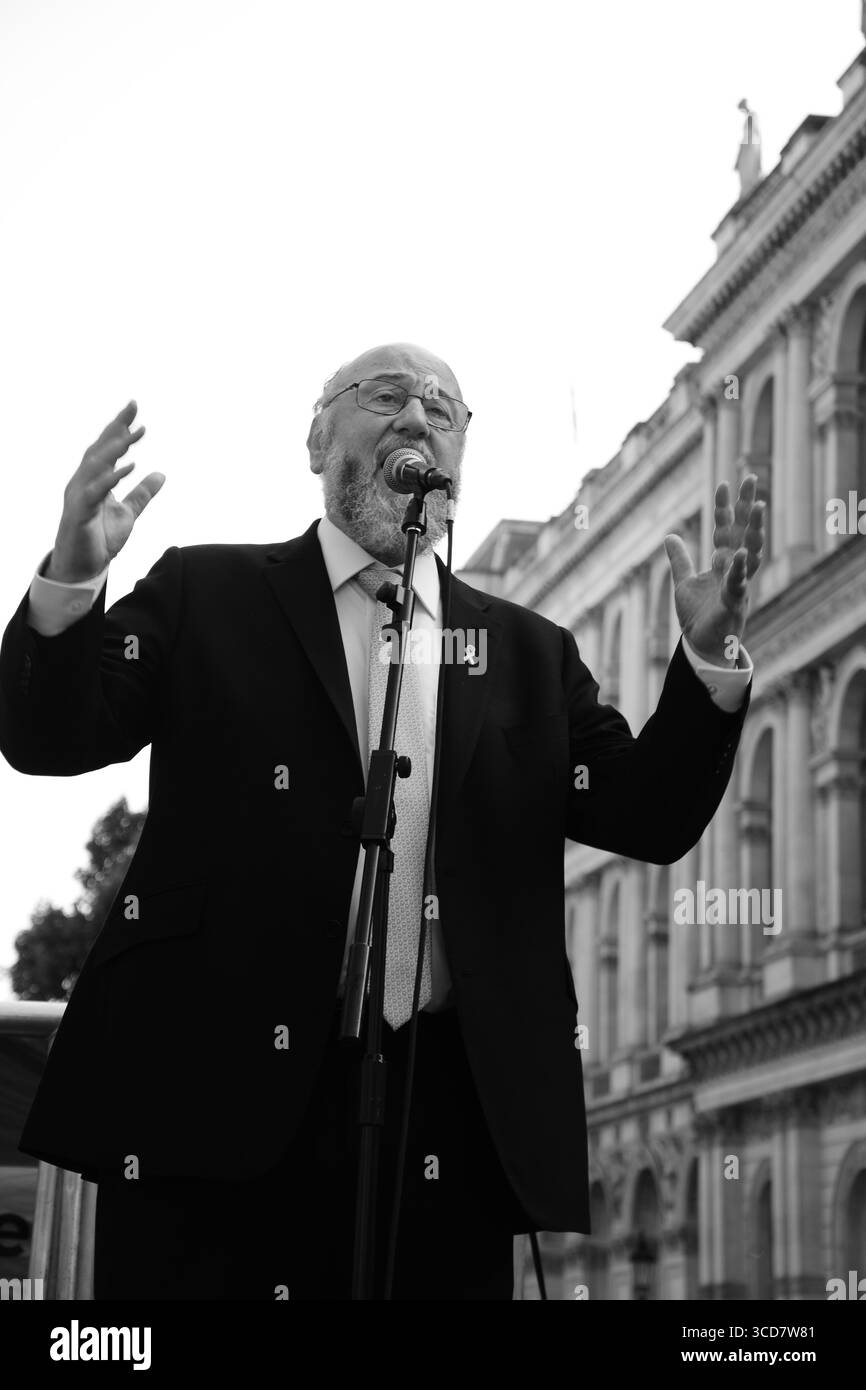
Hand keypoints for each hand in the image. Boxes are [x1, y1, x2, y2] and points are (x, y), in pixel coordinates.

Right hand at [48, 401, 163, 581]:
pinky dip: (111, 478)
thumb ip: (142, 494)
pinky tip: (128, 467)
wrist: (83, 568)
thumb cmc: (100, 539)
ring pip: (95, 465)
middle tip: (133, 407)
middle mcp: (83, 482)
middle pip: (99, 448)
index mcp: (94, 479)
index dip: (121, 428)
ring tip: (131, 434)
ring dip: (113, 448)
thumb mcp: (128, 513)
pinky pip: (95, 492)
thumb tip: (161, 475)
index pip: (107, 448)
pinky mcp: (80, 513)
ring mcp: (79, 496)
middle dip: (116, 427)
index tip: (136, 410)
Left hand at [663, 474, 764, 666]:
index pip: (725, 529)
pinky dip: (738, 569)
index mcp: (722, 564)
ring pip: (750, 553)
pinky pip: (738, 584)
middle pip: (744, 532)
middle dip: (748, 506)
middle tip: (752, 477)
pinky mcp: (733, 604)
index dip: (724, 508)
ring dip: (755, 530)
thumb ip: (679, 560)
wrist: (700, 646)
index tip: (724, 483)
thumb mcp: (683, 583)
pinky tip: (739, 553)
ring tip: (759, 506)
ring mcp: (737, 585)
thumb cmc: (698, 616)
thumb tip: (670, 536)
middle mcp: (733, 570)